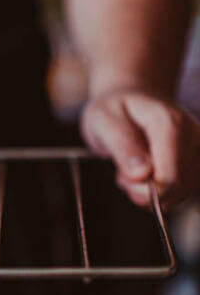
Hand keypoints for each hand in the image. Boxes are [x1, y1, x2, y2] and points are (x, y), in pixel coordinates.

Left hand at [80, 90, 199, 207]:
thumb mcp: (104, 121)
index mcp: (171, 123)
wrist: (133, 99)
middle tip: (123, 171)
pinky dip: (158, 190)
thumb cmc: (116, 110)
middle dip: (143, 190)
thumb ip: (122, 146)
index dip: (144, 190)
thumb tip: (142, 173)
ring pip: (179, 194)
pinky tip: (144, 173)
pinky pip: (180, 193)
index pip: (169, 177)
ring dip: (149, 191)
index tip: (123, 179)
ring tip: (133, 168)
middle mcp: (195, 136)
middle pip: (176, 189)